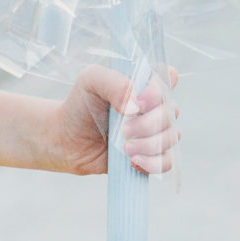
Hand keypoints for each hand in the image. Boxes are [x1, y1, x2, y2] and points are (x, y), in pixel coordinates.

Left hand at [45, 66, 178, 176]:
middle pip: (172, 111)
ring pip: (172, 137)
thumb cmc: (80, 105)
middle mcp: (154, 105)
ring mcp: (155, 130)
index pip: (168, 77)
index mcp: (143, 82)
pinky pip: (167, 161)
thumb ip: (114, 83)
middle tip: (123, 130)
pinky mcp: (151, 154)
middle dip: (148, 124)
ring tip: (124, 148)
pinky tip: (132, 162)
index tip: (139, 103)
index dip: (159, 91)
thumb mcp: (90, 81)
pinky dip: (153, 163)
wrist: (67, 140)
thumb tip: (136, 107)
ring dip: (149, 145)